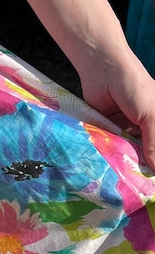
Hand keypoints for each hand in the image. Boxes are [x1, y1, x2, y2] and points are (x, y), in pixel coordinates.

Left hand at [79, 48, 154, 171]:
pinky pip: (105, 141)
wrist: (105, 72)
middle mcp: (140, 124)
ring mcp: (121, 125)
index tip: (149, 175)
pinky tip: (104, 162)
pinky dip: (105, 148)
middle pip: (140, 148)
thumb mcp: (150, 115)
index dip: (153, 158)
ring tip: (118, 176)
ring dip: (119, 157)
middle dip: (137, 161)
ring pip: (122, 147)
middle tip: (133, 181)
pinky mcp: (103, 125)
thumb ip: (154, 142)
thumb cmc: (136, 89)